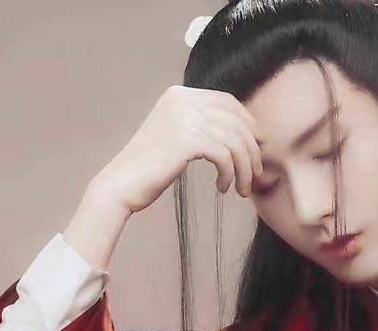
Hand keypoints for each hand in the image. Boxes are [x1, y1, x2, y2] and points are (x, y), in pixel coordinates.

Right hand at [94, 84, 263, 213]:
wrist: (121, 184)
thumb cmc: (151, 167)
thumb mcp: (176, 135)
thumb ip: (201, 124)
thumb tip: (244, 129)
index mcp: (180, 94)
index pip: (228, 102)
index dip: (248, 123)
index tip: (256, 147)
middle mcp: (183, 100)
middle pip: (237, 122)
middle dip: (252, 151)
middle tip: (255, 174)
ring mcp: (185, 118)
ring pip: (235, 142)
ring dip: (244, 169)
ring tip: (242, 189)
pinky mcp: (187, 140)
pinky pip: (225, 156)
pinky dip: (229, 174)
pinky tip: (222, 187)